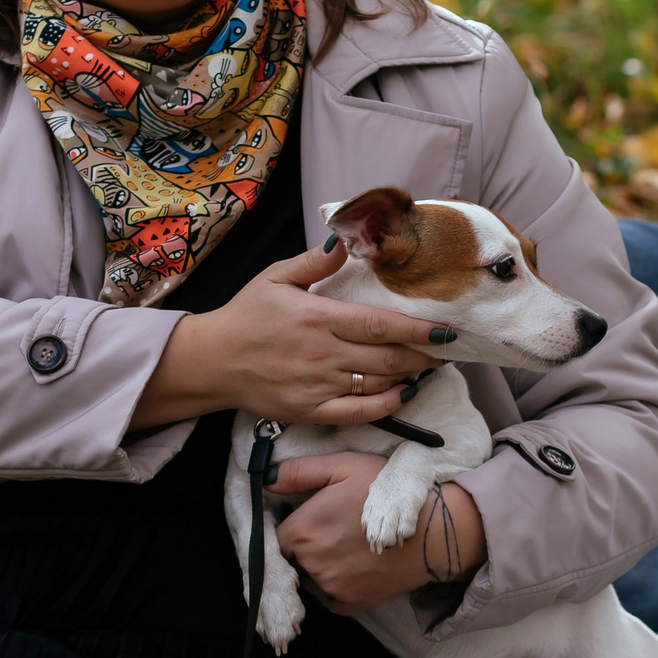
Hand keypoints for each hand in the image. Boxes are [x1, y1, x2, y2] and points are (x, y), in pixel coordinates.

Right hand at [131, 242, 452, 429]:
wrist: (213, 361)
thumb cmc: (246, 315)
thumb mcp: (275, 277)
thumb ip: (314, 263)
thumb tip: (345, 244)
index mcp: (317, 317)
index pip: (378, 324)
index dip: (416, 328)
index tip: (444, 329)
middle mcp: (322, 353)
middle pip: (386, 357)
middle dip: (422, 354)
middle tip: (444, 349)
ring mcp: (317, 386)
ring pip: (377, 384)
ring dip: (409, 376)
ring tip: (428, 366)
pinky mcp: (311, 411)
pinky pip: (359, 413)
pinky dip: (387, 405)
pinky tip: (403, 394)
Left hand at [269, 452, 486, 615]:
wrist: (433, 532)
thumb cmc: (387, 494)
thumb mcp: (344, 467)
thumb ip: (300, 472)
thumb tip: (266, 477)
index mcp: (302, 532)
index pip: (274, 538)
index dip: (289, 528)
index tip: (307, 520)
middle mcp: (311, 565)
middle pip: (292, 560)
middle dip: (305, 547)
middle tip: (333, 530)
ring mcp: (331, 588)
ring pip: (310, 580)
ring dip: (320, 567)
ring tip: (347, 548)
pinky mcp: (350, 604)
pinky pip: (329, 598)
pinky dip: (336, 587)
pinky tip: (356, 566)